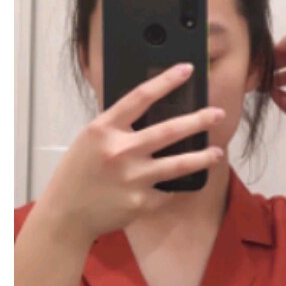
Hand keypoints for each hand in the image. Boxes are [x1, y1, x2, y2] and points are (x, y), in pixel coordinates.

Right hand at [36, 63, 226, 243]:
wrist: (66, 215)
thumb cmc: (78, 175)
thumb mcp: (91, 141)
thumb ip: (117, 128)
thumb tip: (152, 115)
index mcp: (104, 129)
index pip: (140, 97)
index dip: (166, 81)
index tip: (187, 70)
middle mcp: (120, 151)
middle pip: (169, 131)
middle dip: (199, 120)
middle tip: (218, 114)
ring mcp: (132, 178)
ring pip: (178, 164)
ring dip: (202, 157)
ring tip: (218, 153)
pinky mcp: (141, 201)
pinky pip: (165, 191)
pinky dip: (169, 189)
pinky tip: (170, 188)